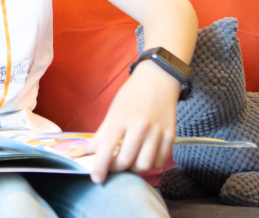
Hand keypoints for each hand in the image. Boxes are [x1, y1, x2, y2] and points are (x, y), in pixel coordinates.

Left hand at [85, 62, 179, 183]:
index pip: (106, 148)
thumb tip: (88, 150)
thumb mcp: (113, 110)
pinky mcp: (170, 136)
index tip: (96, 178)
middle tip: (111, 166)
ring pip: (144, 165)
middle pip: (126, 160)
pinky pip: (159, 161)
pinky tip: (143, 156)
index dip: (99, 167)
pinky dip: (150, 164)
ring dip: (133, 169)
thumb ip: (102, 132)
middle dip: (115, 169)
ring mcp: (157, 132)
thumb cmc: (132, 94)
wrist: (158, 79)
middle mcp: (140, 126)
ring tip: (128, 161)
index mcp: (121, 118)